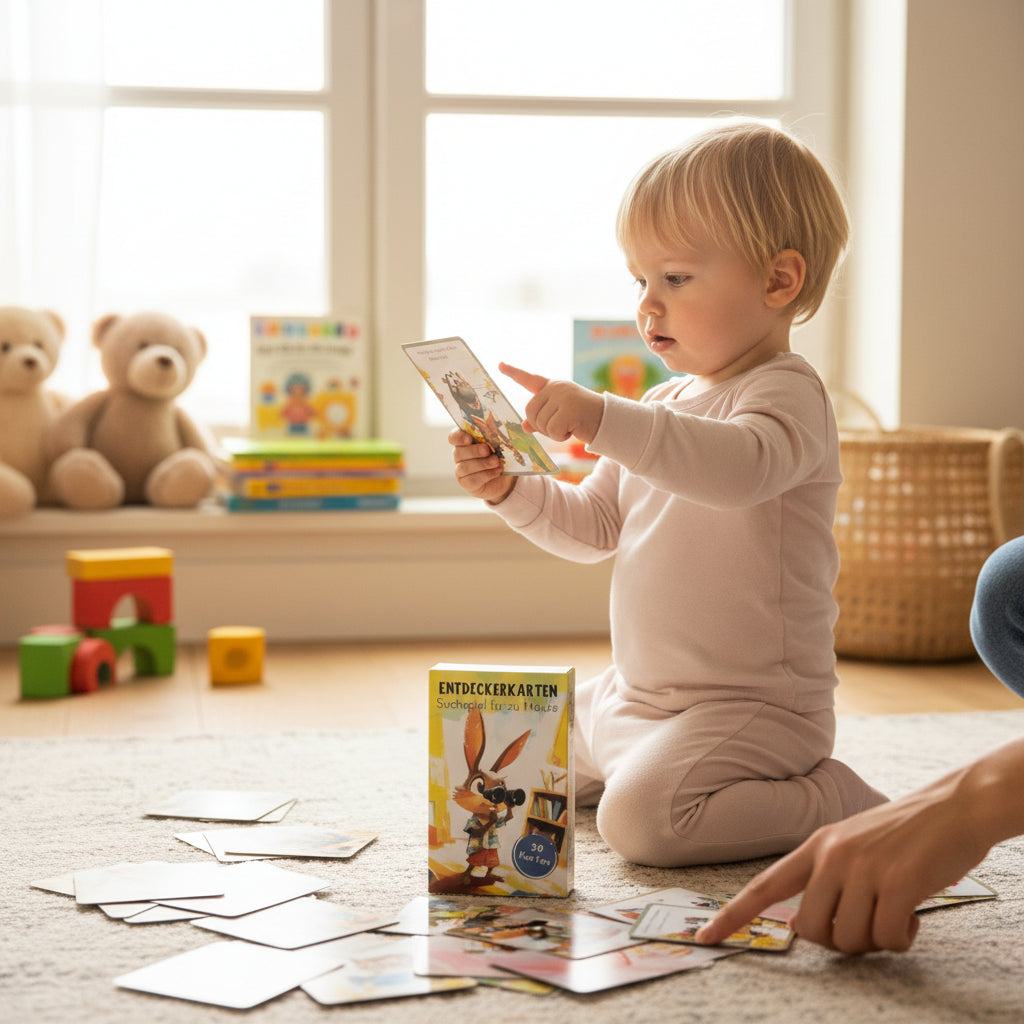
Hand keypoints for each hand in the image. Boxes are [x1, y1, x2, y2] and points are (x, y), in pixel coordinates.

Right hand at [448, 428, 515, 503]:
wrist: (502, 479)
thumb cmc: (499, 457)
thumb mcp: (498, 446)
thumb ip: (493, 439)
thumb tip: (497, 431)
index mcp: (464, 442)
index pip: (454, 437)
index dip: (459, 437)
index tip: (469, 438)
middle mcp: (459, 456)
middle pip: (458, 452)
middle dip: (474, 451)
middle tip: (487, 450)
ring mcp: (460, 471)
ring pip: (464, 467)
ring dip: (482, 464)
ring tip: (496, 461)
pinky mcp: (466, 483)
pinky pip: (472, 480)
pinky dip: (486, 475)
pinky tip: (497, 471)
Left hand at [500, 362, 602, 443]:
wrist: (609, 421)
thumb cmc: (584, 418)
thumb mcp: (560, 416)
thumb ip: (542, 418)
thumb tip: (524, 426)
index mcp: (553, 386)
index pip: (529, 379)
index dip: (513, 373)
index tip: (500, 365)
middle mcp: (556, 388)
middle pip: (530, 411)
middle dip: (541, 425)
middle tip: (559, 426)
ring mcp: (563, 397)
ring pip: (540, 423)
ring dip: (552, 432)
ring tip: (569, 426)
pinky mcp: (568, 410)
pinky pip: (551, 430)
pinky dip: (560, 436)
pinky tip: (572, 430)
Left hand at [694, 772, 991, 953]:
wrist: (952, 808)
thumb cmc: (902, 836)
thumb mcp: (851, 847)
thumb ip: (822, 880)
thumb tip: (798, 923)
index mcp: (816, 846)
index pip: (764, 886)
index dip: (733, 915)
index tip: (706, 937)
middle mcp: (832, 855)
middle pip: (812, 930)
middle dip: (839, 940)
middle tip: (868, 923)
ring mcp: (864, 868)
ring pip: (848, 939)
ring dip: (874, 939)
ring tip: (894, 910)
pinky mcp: (898, 881)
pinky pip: (887, 938)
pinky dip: (902, 938)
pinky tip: (913, 913)